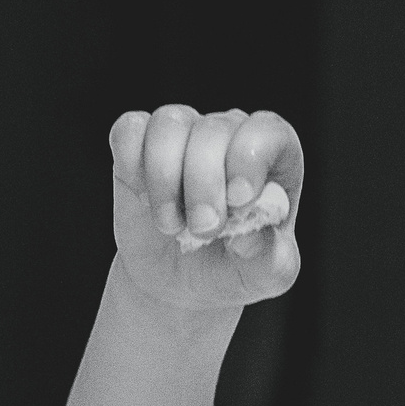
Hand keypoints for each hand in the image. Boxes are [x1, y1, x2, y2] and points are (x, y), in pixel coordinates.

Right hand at [108, 106, 301, 312]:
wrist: (182, 281)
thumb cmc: (233, 267)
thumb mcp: (264, 275)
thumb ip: (269, 258)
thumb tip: (251, 234)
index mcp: (273, 157)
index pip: (268, 131)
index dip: (251, 157)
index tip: (239, 200)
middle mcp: (229, 134)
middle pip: (214, 129)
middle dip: (204, 184)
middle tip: (203, 230)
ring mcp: (184, 133)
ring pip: (170, 124)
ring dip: (165, 178)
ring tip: (171, 224)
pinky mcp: (140, 141)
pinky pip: (130, 129)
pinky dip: (132, 163)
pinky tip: (144, 199)